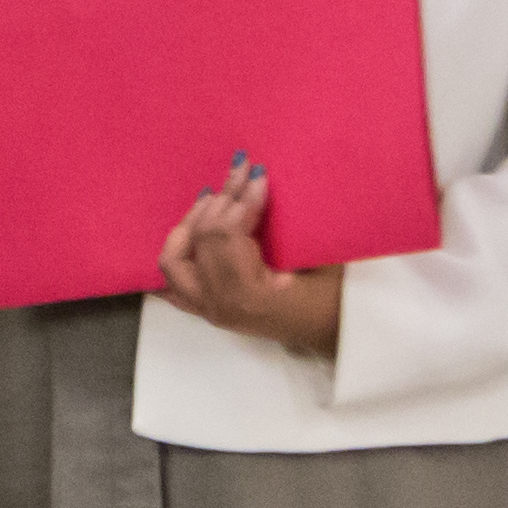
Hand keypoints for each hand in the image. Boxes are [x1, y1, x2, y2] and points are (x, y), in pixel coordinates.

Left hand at [158, 154, 341, 356]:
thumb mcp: (318, 259)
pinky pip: (172, 283)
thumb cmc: (335, 298)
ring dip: (192, 223)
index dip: (242, 200)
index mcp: (249, 294)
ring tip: (213, 195)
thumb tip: (258, 179)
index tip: (257, 172)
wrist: (334, 334)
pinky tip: (184, 230)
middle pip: (202, 242)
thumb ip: (282, 225)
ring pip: (175, 260)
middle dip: (221, 201)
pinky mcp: (206, 310)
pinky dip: (176, 254)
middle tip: (239, 172)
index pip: (228, 235)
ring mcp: (208, 309)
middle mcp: (220, 304)